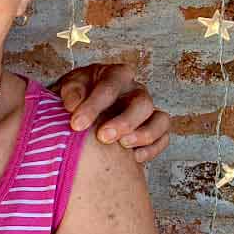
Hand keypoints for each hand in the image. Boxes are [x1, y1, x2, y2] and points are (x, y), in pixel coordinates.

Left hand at [52, 63, 171, 163]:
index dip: (93, 107)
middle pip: (141, 103)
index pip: (109, 87)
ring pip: (160, 120)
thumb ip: (71, 92)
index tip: (77, 124)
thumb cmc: (78, 95)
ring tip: (123, 146)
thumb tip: (73, 104)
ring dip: (144, 135)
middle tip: (103, 137)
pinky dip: (152, 149)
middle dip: (124, 122)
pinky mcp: (154, 129)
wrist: (81, 109)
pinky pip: (163, 138)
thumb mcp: (70, 87)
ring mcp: (147, 110)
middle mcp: (135, 90)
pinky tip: (134, 158)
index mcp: (115, 75)